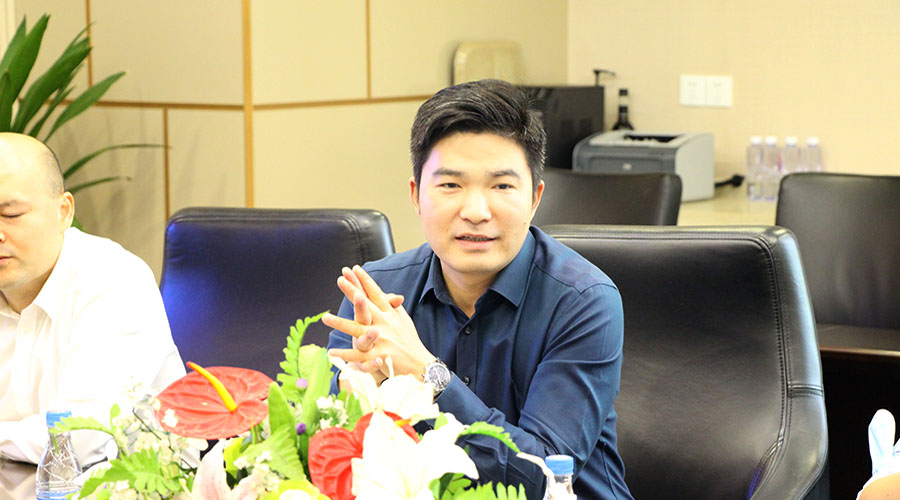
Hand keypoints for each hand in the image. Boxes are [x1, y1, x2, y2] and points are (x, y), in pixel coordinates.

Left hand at [324, 266, 434, 380]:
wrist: (420, 364)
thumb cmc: (410, 341)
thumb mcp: (403, 320)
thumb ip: (394, 307)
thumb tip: (392, 295)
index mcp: (390, 314)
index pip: (376, 294)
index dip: (365, 281)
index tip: (354, 268)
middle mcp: (385, 324)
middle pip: (366, 305)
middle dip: (353, 292)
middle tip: (340, 279)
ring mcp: (381, 340)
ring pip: (357, 329)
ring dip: (340, 323)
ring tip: (325, 317)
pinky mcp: (378, 356)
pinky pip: (358, 355)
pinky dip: (345, 355)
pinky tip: (331, 352)